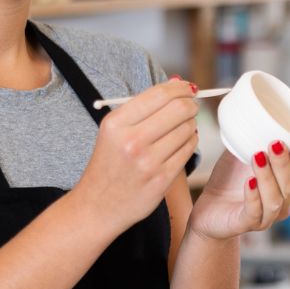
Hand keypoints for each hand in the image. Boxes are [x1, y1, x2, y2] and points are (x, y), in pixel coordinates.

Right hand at [73, 80, 199, 234]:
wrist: (98, 205)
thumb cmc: (109, 162)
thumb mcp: (114, 130)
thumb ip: (143, 107)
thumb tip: (178, 84)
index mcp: (116, 123)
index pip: (160, 95)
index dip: (181, 88)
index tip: (188, 88)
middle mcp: (132, 141)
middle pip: (179, 109)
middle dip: (190, 104)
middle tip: (191, 105)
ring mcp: (148, 161)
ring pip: (188, 129)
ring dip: (191, 124)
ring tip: (182, 127)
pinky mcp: (162, 178)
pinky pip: (188, 150)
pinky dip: (190, 141)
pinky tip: (182, 142)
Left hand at [189, 141, 289, 240]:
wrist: (209, 208)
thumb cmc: (230, 181)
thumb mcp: (242, 155)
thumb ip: (252, 139)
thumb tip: (254, 109)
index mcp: (285, 185)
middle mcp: (282, 203)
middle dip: (284, 164)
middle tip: (274, 144)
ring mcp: (266, 217)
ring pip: (276, 200)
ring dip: (268, 177)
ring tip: (257, 157)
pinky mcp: (246, 225)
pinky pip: (255, 212)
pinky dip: (254, 196)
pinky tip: (249, 181)